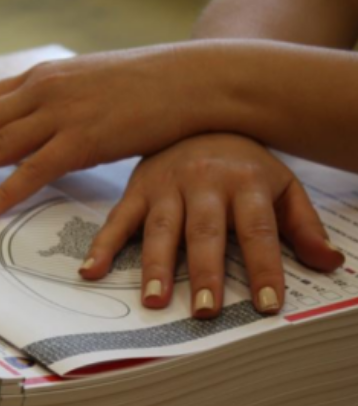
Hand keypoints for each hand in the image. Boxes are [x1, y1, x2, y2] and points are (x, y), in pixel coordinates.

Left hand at [0, 43, 212, 218]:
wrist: (192, 79)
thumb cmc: (141, 86)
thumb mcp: (84, 85)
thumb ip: (49, 103)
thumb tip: (25, 125)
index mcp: (38, 78)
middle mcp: (40, 91)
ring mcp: (61, 113)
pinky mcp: (85, 138)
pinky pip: (33, 171)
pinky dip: (4, 192)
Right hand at [80, 133, 344, 318]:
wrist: (197, 110)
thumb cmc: (242, 160)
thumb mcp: (281, 184)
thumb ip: (302, 224)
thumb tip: (328, 262)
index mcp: (244, 180)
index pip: (257, 230)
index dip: (263, 267)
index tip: (267, 303)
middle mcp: (203, 182)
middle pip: (205, 231)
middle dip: (204, 271)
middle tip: (206, 309)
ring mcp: (165, 185)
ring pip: (160, 229)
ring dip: (155, 265)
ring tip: (154, 300)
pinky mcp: (136, 188)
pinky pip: (118, 219)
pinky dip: (102, 245)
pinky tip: (91, 270)